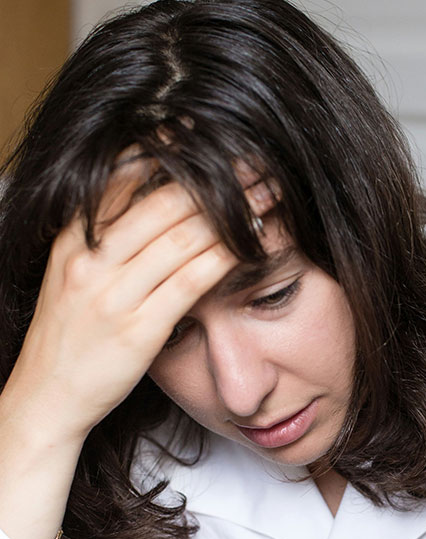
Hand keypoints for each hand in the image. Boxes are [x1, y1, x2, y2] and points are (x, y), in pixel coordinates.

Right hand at [3, 157, 237, 443]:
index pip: (124, 179)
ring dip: (231, 212)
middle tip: (253, 161)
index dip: (173, 156)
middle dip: (214, 178)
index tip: (211, 141)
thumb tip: (153, 197)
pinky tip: (252, 242)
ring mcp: (113, 296)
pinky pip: (191, 282)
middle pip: (162, 203)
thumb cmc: (69, 335)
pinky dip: (226, 257)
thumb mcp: (73, 275)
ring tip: (265, 193)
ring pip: (181, 238)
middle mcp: (91, 261)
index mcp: (73, 240)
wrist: (47, 396)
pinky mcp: (138, 330)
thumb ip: (105, 237)